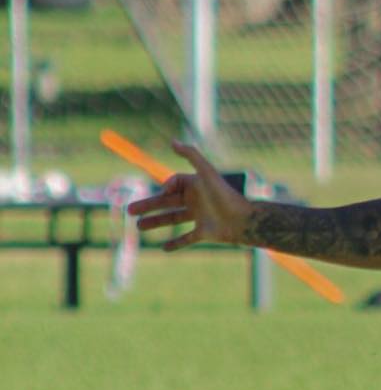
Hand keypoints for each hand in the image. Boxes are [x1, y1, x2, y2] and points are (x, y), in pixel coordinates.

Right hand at [126, 141, 250, 248]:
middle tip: (129, 211)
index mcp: (196, 186)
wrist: (242, 220)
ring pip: (173, 219)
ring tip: (138, 227)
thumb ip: (191, 155)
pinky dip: (176, 243)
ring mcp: (200, 217)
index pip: (174, 184)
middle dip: (148, 206)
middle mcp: (197, 201)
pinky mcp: (205, 233)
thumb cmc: (224, 195)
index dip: (167, 186)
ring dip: (156, 222)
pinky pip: (187, 238)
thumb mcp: (206, 172)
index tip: (165, 192)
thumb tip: (173, 141)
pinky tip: (163, 248)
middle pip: (167, 202)